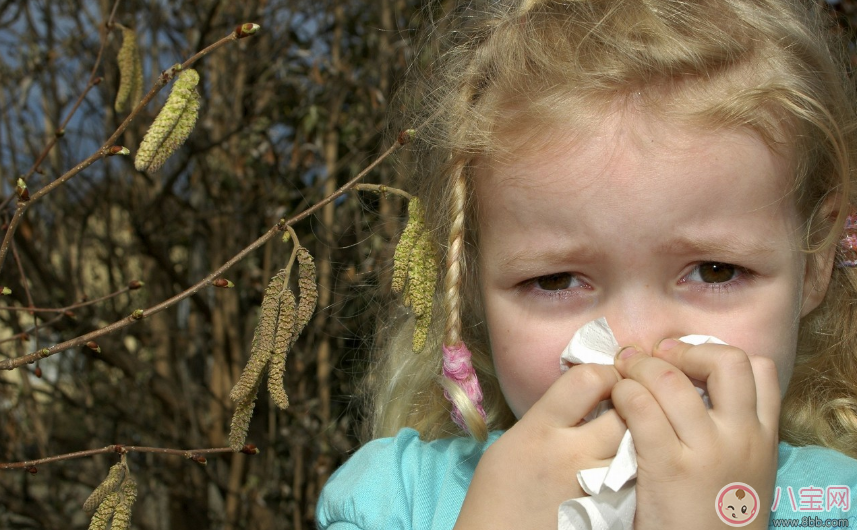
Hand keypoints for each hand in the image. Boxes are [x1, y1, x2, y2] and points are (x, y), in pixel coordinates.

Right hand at [454, 364, 626, 529]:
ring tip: (628, 437)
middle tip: (626, 404)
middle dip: (629, 403)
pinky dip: (634, 471)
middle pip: (623, 412)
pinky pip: (634, 481)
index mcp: (538, 429)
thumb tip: (581, 396)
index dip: (604, 373)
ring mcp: (592, 486)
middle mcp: (569, 454)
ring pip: (636, 447)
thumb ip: (547, 416)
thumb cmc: (497, 493)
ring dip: (636, 438)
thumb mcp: (512, 442)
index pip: (586, 380)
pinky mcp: (607, 512)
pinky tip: (624, 469)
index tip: (605, 379)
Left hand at [612, 339, 778, 529]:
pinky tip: (616, 401)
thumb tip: (697, 391)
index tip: (687, 361)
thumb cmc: (717, 520)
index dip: (718, 353)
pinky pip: (641, 408)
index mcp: (764, 439)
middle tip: (655, 357)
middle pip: (726, 361)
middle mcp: (741, 438)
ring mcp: (707, 451)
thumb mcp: (745, 474)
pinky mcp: (668, 467)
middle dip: (685, 350)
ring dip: (641, 366)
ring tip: (624, 372)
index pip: (759, 369)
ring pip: (672, 379)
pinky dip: (624, 393)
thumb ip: (733, 434)